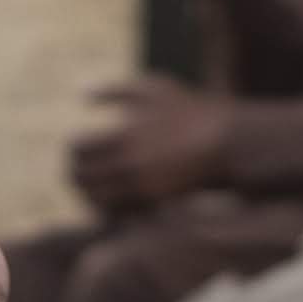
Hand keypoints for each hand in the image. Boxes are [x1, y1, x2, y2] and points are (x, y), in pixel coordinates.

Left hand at [66, 75, 236, 214]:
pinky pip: (118, 212)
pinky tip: (117, 200)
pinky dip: (110, 208)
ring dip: (90, 194)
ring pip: (95, 199)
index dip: (74, 151)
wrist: (229, 143)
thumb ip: (116, 90)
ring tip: (98, 188)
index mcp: (122, 135)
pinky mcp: (155, 203)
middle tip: (83, 173)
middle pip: (79, 177)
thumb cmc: (192, 111)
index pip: (76, 149)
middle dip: (77, 175)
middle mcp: (128, 164)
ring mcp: (141, 187)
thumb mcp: (155, 89)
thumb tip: (82, 95)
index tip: (82, 151)